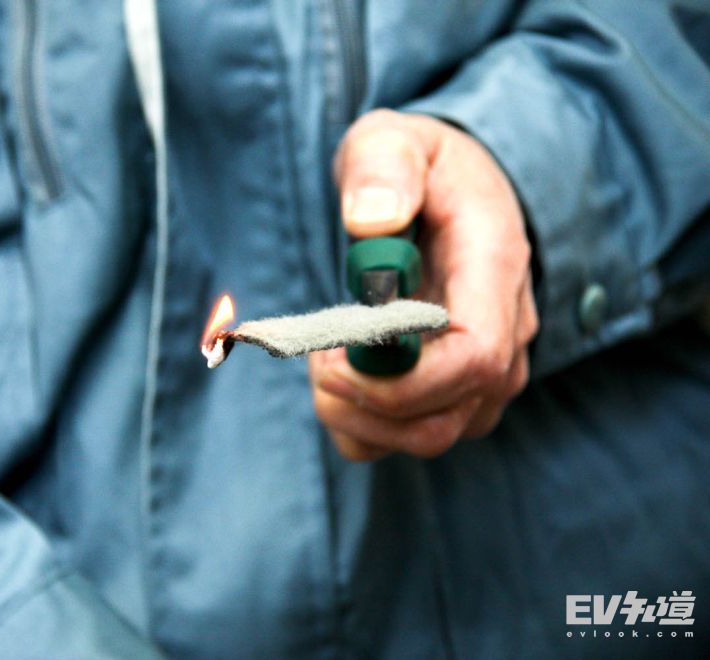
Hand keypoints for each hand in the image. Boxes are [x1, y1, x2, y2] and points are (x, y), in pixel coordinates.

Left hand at [309, 109, 538, 460]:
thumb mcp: (396, 138)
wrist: (449, 191)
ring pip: (429, 437)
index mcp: (495, 269)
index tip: (332, 359)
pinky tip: (340, 373)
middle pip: (448, 416)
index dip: (400, 380)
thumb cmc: (421, 167)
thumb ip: (385, 166)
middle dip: (364, 404)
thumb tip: (369, 221)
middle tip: (316, 358)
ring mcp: (484, 371)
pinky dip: (362, 424)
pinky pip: (409, 438)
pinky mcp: (456, 389)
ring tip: (323, 358)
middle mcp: (507, 334)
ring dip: (359, 416)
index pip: (477, 358)